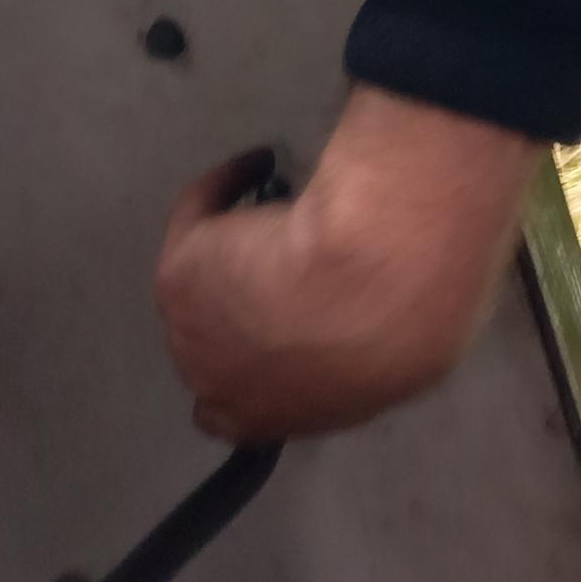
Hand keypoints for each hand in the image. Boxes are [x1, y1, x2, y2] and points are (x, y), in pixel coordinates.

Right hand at [155, 84, 542, 444]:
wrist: (369, 282)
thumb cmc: (401, 326)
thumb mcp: (397, 356)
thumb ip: (367, 353)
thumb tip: (376, 327)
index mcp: (280, 419)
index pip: (243, 410)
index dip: (259, 364)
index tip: (287, 319)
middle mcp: (223, 390)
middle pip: (218, 347)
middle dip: (245, 305)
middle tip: (285, 256)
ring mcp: (191, 334)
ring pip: (205, 283)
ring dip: (232, 251)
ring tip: (279, 210)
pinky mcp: (179, 275)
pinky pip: (197, 218)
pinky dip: (224, 188)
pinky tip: (260, 163)